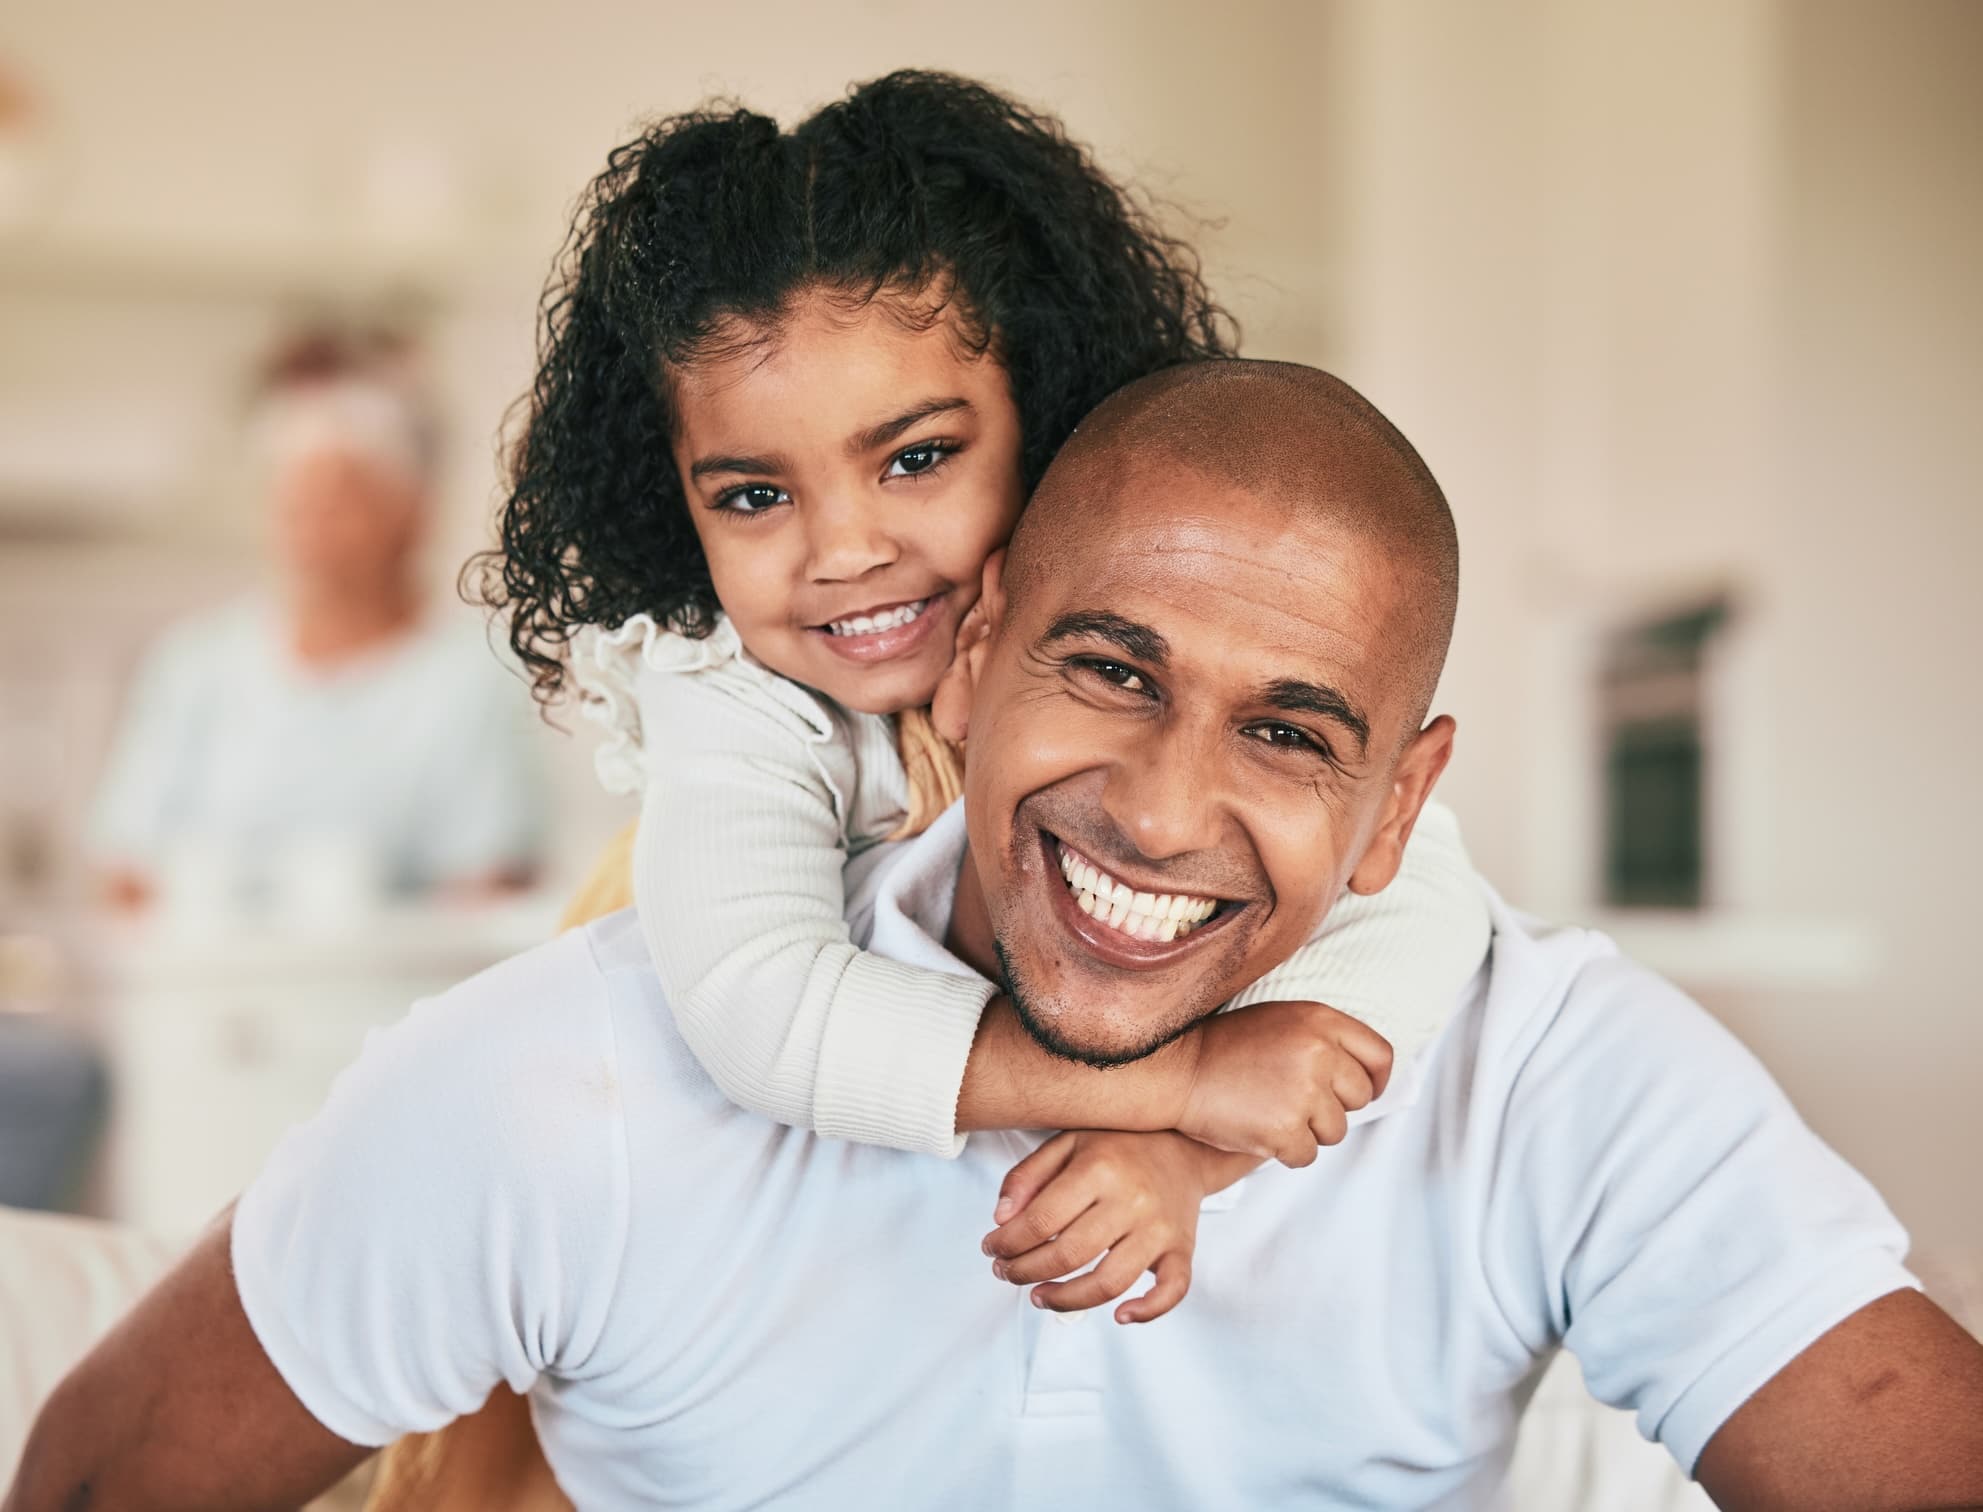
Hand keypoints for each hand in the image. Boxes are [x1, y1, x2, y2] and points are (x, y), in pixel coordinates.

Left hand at [979, 1130, 1229, 1323]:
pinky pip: (1172, 1290)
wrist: (1185, 1143)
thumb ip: (1028, 1176)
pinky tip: (1120, 1316)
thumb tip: (1001, 1220)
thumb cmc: (1120, 1145)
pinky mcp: (1182, 1249)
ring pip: (1109, 1282)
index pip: (1041, 1220)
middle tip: (1007, 1272)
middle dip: (1026, 1271)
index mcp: (1100, 1168)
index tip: (991, 1249)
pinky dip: (1147, 1311)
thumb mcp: (1067, 1142)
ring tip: (1040, 1297)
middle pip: (1068, 1255)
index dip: (1008, 1242)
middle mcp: (1132, 1200)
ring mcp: (1160, 1229)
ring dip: (1066, 1300)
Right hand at [1176, 999, 1393, 1166]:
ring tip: (1271, 1112)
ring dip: (1308, 1131)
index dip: (1376, 1079)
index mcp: (1320, 1020)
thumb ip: (1322, 1038)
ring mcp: (1303, 1092)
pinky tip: (1259, 1131)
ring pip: (1335, 1131)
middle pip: (1360, 1097)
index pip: (1379, 1055)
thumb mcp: (1280, 1021)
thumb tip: (1362, 1073)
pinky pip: (1307, 1155)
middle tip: (1295, 1102)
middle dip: (1333, 1106)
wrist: (1176, 1071)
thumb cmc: (1224, 1048)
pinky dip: (1285, 1152)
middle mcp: (1319, 1052)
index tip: (1364, 1092)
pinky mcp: (1285, 1129)